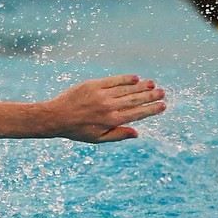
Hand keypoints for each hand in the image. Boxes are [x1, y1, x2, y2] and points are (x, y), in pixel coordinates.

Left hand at [45, 75, 165, 142]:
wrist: (55, 117)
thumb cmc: (77, 130)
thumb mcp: (97, 138)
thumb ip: (118, 135)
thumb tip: (137, 133)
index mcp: (111, 121)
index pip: (137, 113)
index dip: (152, 109)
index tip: (162, 106)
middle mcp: (108, 107)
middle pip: (135, 99)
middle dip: (151, 95)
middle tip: (162, 92)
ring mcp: (101, 94)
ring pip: (127, 89)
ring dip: (141, 86)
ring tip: (152, 84)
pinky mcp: (93, 85)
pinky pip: (113, 80)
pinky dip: (126, 79)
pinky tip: (136, 78)